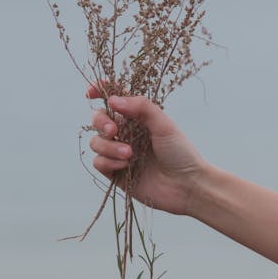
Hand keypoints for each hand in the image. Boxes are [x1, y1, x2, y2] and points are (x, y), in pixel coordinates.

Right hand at [87, 85, 207, 214]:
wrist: (186, 186)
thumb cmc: (180, 153)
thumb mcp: (164, 125)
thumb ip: (141, 108)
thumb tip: (113, 99)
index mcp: (138, 118)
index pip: (114, 100)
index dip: (100, 92)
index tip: (91, 92)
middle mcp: (126, 133)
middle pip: (99, 120)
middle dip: (101, 122)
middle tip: (114, 130)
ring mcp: (119, 153)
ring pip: (96, 142)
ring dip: (108, 146)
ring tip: (129, 154)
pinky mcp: (115, 173)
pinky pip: (98, 162)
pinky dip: (108, 161)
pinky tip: (125, 165)